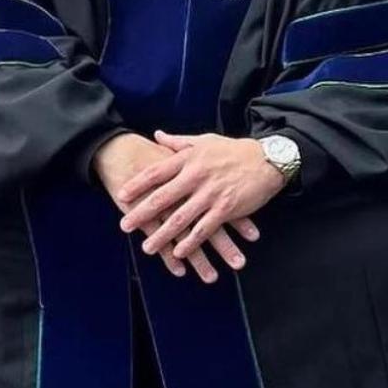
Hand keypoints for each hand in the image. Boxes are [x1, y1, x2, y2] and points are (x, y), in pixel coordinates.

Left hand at [93, 133, 251, 282]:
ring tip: (146, 247)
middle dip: (142, 213)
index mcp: (189, 159)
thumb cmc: (233, 150)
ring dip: (162, 235)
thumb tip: (157, 135)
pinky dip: (191, 242)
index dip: (138, 184)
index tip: (121, 195)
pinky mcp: (226, 208)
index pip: (157, 172)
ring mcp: (211, 194)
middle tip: (124, 225)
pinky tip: (179, 253)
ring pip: (181, 218)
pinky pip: (204, 229)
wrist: (267, 159)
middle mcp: (197, 176)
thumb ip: (178, 142)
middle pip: (163, 197)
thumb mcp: (204, 140)